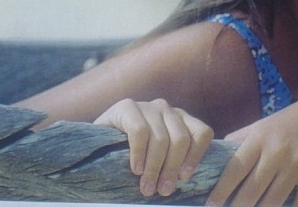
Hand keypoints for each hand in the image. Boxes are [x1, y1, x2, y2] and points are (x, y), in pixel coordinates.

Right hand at [94, 98, 213, 196]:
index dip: (196, 156)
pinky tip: (135, 169)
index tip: (184, 178)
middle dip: (172, 168)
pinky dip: (139, 153)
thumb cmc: (131, 155)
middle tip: (163, 191)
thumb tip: (186, 184)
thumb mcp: (158, 155)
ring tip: (147, 187)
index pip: (202, 133)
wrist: (94, 143)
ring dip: (154, 167)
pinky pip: (139, 131)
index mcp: (181, 120)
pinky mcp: (127, 106)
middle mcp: (167, 109)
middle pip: (181, 139)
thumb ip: (172, 160)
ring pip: (161, 138)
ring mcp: (148, 106)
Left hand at [206, 91, 297, 205]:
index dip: (220, 191)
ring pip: (271, 203)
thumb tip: (220, 153)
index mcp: (261, 138)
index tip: (210, 205)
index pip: (234, 170)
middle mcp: (276, 153)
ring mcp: (297, 167)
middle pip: (250, 192)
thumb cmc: (296, 118)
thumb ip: (243, 138)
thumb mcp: (266, 122)